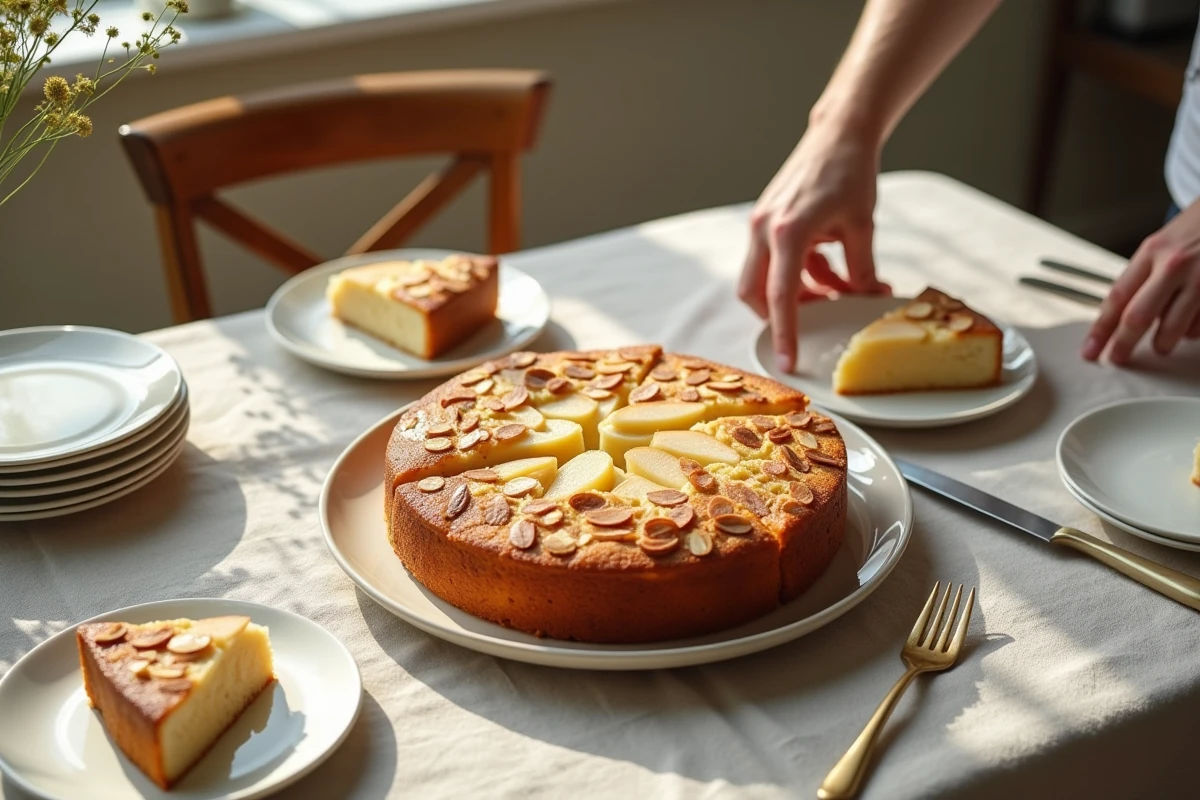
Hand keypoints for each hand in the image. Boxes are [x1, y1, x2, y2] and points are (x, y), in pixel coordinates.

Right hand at [739, 125, 890, 372]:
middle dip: (777, 315)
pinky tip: (831, 274)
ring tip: (834, 295)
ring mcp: (762, 224)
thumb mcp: (862, 227)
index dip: (784, 333)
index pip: (780, 297)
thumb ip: (860, 271)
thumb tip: (865, 301)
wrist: (839, 133)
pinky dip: (799, 274)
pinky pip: (776, 261)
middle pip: (754, 292)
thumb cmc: (851, 173)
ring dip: (794, 294)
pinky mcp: (768, 220)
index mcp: (787, 232)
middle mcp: (764, 229)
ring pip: (764, 278)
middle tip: (807, 327)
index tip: (787, 361)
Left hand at [1083, 199, 1199, 362]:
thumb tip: (1120, 317)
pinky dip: (1191, 332)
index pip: (1117, 298)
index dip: (1101, 329)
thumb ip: (1144, 276)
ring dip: (1163, 342)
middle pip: (1138, 317)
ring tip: (1161, 344)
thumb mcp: (1163, 244)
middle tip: (1117, 358)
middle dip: (1123, 344)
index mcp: (1152, 252)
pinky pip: (1199, 327)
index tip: (1091, 350)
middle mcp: (1175, 265)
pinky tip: (1190, 323)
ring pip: (1174, 329)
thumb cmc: (1197, 229)